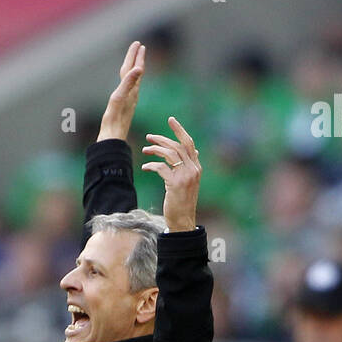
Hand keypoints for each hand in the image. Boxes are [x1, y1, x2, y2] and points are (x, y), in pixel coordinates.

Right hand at [97, 41, 144, 141]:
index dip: (135, 56)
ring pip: (133, 82)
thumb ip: (128, 83)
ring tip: (137, 62)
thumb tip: (139, 69)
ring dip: (135, 70)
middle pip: (135, 73)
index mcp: (129, 91)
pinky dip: (130, 83)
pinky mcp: (125, 109)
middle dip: (137, 59)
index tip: (139, 44)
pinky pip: (130, 91)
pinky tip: (130, 86)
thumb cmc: (113, 122)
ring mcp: (128, 102)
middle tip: (140, 47)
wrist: (112, 141)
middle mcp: (130, 95)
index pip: (133, 69)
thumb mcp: (119, 100)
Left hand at [141, 117, 201, 231]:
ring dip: (155, 150)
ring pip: (169, 154)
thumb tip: (191, 152)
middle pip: (176, 146)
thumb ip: (189, 166)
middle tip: (149, 137)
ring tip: (145, 151)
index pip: (189, 143)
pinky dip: (151, 165)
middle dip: (162, 139)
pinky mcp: (175, 184)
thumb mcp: (189, 182)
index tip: (170, 120)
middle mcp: (193, 169)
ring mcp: (185, 177)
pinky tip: (145, 167)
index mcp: (197, 167)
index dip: (179, 130)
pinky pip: (161, 168)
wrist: (183, 221)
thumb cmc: (183, 202)